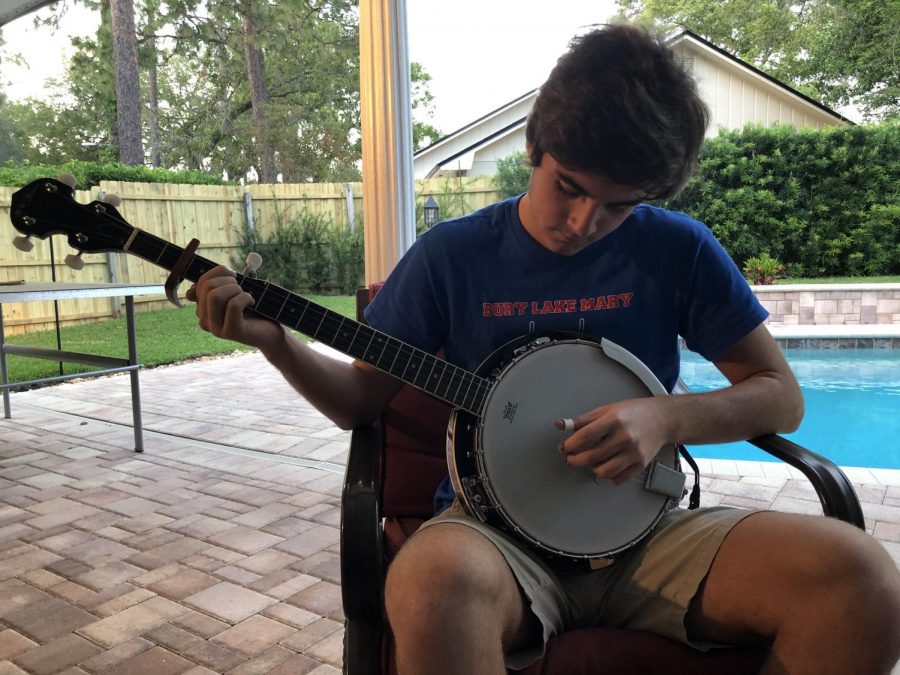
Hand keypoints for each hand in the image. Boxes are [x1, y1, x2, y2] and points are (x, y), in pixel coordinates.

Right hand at [186, 265, 283, 349]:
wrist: (272, 331)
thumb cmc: (254, 310)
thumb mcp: (234, 294)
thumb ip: (215, 287)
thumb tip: (190, 292)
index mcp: (203, 309)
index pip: (201, 283)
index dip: (218, 272)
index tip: (234, 275)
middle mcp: (205, 321)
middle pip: (207, 288)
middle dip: (228, 280)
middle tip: (242, 287)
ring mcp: (216, 329)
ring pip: (215, 296)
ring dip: (235, 289)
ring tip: (246, 295)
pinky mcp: (231, 332)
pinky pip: (233, 305)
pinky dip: (245, 298)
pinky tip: (252, 302)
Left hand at [556, 397, 670, 485]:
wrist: (663, 419)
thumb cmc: (633, 412)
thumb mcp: (607, 409)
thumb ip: (583, 420)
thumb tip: (560, 425)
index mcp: (614, 420)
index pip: (586, 437)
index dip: (570, 444)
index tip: (564, 447)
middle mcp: (624, 437)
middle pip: (592, 456)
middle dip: (575, 460)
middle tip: (570, 457)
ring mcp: (634, 453)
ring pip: (604, 471)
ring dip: (590, 469)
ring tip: (588, 462)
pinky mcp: (641, 464)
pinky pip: (619, 478)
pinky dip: (608, 476)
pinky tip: (604, 468)